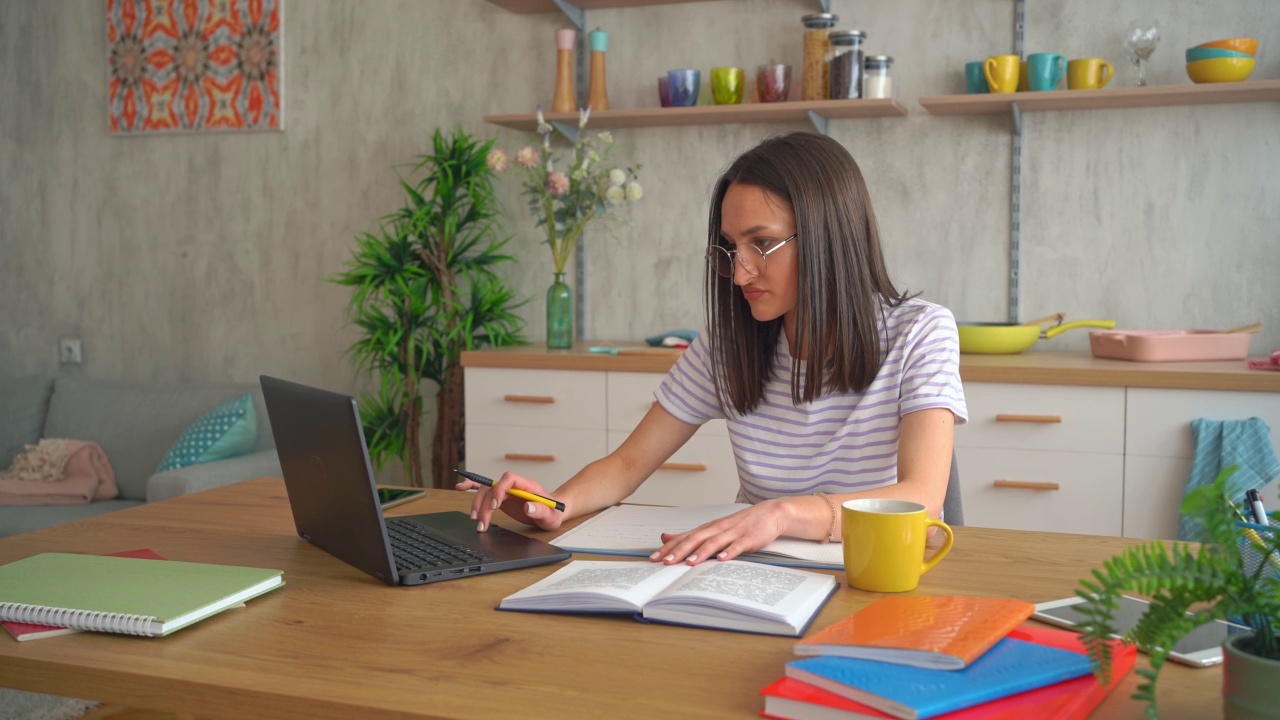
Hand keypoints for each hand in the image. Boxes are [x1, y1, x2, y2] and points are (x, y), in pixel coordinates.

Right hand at [453, 471, 565, 531]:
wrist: (553, 512)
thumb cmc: (554, 512)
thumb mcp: (551, 515)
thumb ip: (541, 510)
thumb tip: (528, 506)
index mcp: (526, 485)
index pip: (508, 479)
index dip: (499, 489)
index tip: (495, 506)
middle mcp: (514, 485)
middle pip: (493, 487)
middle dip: (485, 504)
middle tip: (481, 521)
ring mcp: (506, 491)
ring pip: (486, 491)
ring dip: (478, 504)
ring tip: (476, 521)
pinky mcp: (501, 498)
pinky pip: (486, 491)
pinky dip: (473, 488)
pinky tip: (461, 488)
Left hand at [651, 500, 785, 564]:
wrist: (768, 514)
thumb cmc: (739, 524)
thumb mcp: (712, 528)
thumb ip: (690, 535)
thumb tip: (665, 537)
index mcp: (707, 529)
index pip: (684, 538)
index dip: (668, 548)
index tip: (654, 558)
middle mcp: (717, 529)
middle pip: (695, 539)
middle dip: (680, 551)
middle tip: (666, 562)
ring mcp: (733, 533)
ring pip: (714, 542)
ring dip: (701, 552)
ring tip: (689, 562)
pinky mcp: (748, 538)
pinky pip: (738, 546)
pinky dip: (729, 552)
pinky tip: (722, 559)